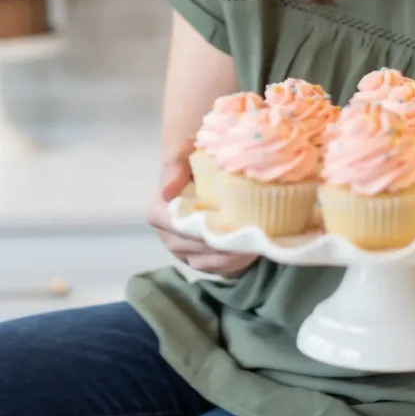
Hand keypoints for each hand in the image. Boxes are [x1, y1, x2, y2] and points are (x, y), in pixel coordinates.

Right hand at [147, 146, 258, 276]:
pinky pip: (216, 267)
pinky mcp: (203, 257)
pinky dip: (234, 263)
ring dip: (229, 256)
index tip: (219, 224)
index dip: (193, 227)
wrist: (208, 163)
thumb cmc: (195, 152)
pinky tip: (253, 252)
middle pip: (189, 247)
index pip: (169, 224)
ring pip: (204, 261)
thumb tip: (167, 191)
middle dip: (216, 243)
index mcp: (159, 210)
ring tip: (254, 245)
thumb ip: (175, 164)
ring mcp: (185, 249)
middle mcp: (168, 234)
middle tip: (246, 237)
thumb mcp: (184, 147)